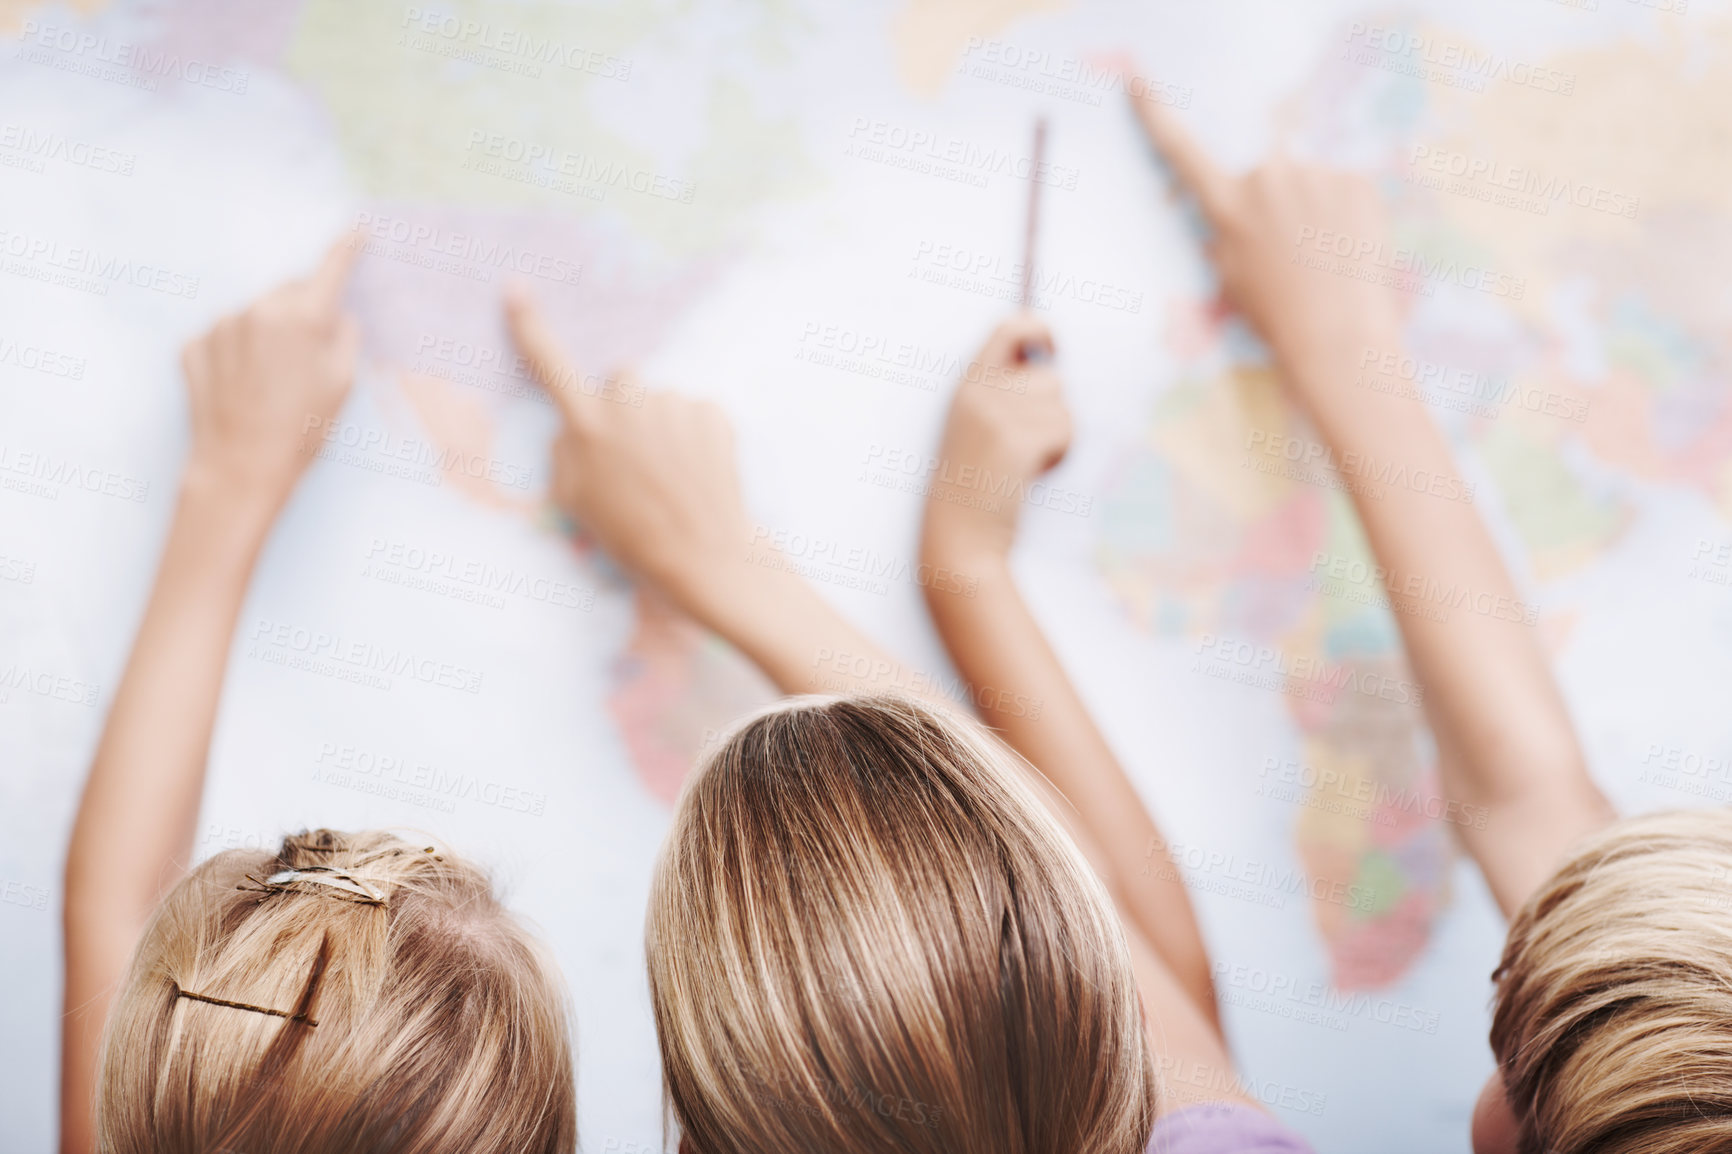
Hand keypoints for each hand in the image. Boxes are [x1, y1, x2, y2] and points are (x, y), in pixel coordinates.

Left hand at [180, 237, 359, 514]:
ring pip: (256, 312)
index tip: (358, 231)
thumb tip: (337, 317)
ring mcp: (219, 326)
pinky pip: (225, 335)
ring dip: (268, 331)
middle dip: (303, 309)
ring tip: (273, 381)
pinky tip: (245, 385)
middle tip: (311, 353)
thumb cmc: (301, 431)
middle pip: (288, 291)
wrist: (238, 469)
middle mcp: (256, 310)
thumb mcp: (342, 385)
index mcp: (301, 318)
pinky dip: (238, 350)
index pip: (329, 270)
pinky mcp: (193, 346)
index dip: (346, 248)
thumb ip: (344, 339)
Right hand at [506, 285, 752, 608]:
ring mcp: (674, 406)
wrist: (701, 557)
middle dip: (627, 406)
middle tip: (639, 457)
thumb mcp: (573, 502)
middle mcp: (629, 404)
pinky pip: (698, 414)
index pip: (551, 365)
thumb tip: (572, 426)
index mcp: (587, 425)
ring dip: (665, 427)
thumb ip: (564, 452)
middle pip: (622, 380)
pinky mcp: (713, 413)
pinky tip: (699, 473)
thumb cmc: (630, 535)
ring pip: (663, 401)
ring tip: (673, 477)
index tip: (516, 288)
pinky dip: (698, 438)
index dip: (530, 325)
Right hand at [921, 314, 1070, 566]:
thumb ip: (1004, 394)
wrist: (958, 537)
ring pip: (1062, 407)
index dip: (1039, 328)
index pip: (1008, 328)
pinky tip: (1030, 474)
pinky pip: (1065, 432)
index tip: (1055, 346)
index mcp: (966, 385)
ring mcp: (996, 414)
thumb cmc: (974, 488)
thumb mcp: (976, 428)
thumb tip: (1055, 369)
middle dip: (1052, 412)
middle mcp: (979, 392)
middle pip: (1049, 378)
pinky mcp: (1016, 439)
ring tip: (1023, 463)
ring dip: (1056, 436)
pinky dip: (1059, 456)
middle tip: (1025, 446)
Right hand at [1130, 92, 1401, 419]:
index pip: (1182, 151)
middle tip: (1292, 254)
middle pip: (1265, 177)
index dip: (1156, 113)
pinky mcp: (1356, 180)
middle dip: (1275, 205)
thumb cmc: (1276, 316)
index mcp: (1227, 205)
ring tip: (1322, 259)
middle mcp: (1267, 178)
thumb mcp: (1229, 276)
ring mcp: (1315, 174)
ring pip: (1307, 184)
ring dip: (1312, 210)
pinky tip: (1346, 250)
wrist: (1338, 335)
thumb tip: (1236, 209)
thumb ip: (1224, 230)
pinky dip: (1345, 215)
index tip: (1138, 82)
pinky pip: (1343, 189)